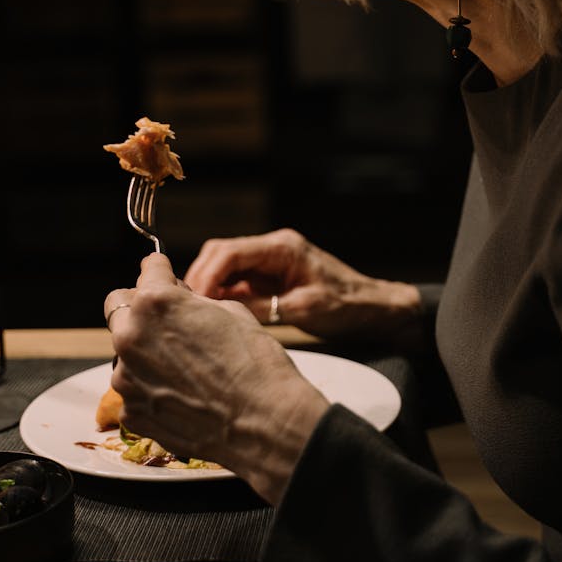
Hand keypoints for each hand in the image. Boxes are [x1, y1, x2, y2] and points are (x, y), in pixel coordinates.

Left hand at [104, 254, 329, 503]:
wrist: (264, 423)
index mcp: (155, 303)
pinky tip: (184, 393)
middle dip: (141, 308)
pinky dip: (152, 387)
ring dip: (146, 351)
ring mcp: (127, 378)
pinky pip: (135, 388)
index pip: (148, 269)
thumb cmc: (255, 364)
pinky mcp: (131, 411)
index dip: (160, 270)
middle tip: (168, 319)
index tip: (160, 272)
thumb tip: (178, 299)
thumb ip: (191, 301)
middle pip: (119, 306)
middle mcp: (131, 336)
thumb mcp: (229, 311)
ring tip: (185, 367)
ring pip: (126, 351)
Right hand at [185, 227, 422, 341]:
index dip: (206, 275)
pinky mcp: (272, 276)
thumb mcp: (304, 310)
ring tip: (198, 313)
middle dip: (201, 277)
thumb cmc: (347, 307)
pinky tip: (216, 313)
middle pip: (222, 253)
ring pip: (226, 265)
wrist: (374, 307)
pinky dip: (224, 294)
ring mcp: (272, 260)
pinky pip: (239, 280)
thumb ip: (263, 308)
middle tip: (188, 307)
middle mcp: (274, 247)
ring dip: (210, 286)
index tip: (193, 300)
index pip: (230, 252)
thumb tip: (222, 311)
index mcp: (282, 248)